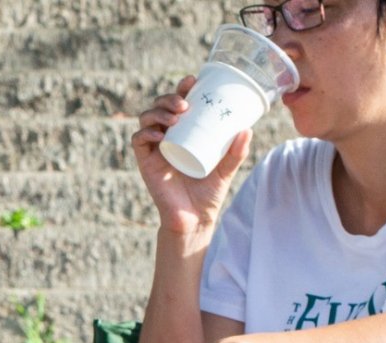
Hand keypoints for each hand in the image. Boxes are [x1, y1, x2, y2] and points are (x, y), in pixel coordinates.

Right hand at [132, 77, 250, 239]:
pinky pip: (139, 141)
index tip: (193, 80)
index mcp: (185, 132)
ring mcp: (155, 148)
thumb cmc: (209, 193)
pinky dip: (146, 132)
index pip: (179, 102)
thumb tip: (247, 130)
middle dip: (169, 98)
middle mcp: (167, 136)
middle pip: (160, 106)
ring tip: (175, 116)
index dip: (182, 88)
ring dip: (158, 111)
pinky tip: (159, 133)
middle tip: (185, 103)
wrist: (194, 218)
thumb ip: (237, 152)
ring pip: (147, 118)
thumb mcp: (227, 168)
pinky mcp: (146, 162)